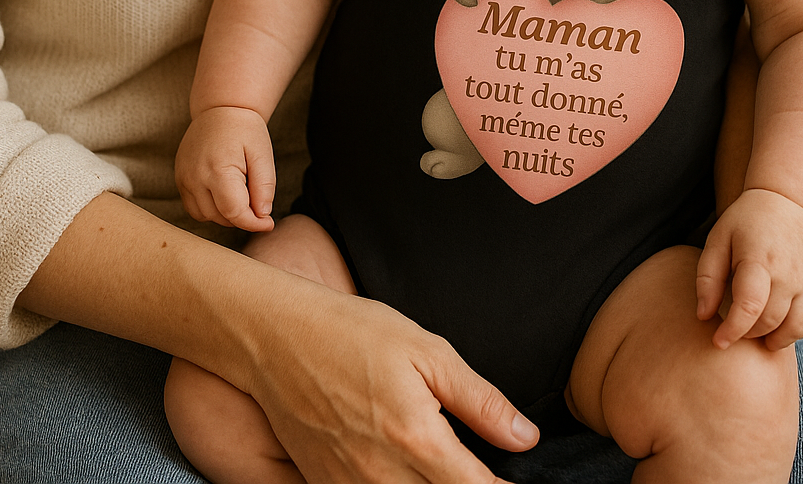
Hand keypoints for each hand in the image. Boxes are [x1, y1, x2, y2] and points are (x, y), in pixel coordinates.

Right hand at [175, 105, 275, 232]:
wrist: (220, 108)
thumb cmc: (245, 130)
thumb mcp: (262, 154)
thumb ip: (264, 187)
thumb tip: (263, 216)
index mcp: (218, 169)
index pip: (235, 212)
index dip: (254, 223)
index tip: (269, 223)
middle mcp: (195, 177)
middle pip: (220, 217)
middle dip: (242, 217)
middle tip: (257, 201)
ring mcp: (183, 178)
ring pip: (205, 216)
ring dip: (225, 215)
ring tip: (240, 194)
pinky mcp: (180, 178)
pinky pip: (193, 207)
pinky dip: (210, 209)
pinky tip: (224, 194)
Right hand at [244, 274, 538, 483]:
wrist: (277, 337)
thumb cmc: (353, 333)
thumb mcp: (426, 350)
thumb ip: (479, 399)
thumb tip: (524, 437)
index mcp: (416, 438)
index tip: (518, 483)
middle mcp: (383, 475)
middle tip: (482, 472)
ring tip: (446, 470)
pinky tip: (405, 473)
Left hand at [695, 187, 802, 350]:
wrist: (788, 203)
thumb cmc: (745, 222)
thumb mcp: (718, 240)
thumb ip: (708, 278)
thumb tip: (703, 316)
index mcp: (759, 259)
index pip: (749, 307)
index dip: (733, 331)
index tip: (719, 342)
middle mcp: (788, 273)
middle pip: (769, 322)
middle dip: (748, 334)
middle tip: (735, 328)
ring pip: (793, 329)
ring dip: (772, 339)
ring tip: (755, 331)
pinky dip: (790, 332)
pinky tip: (774, 326)